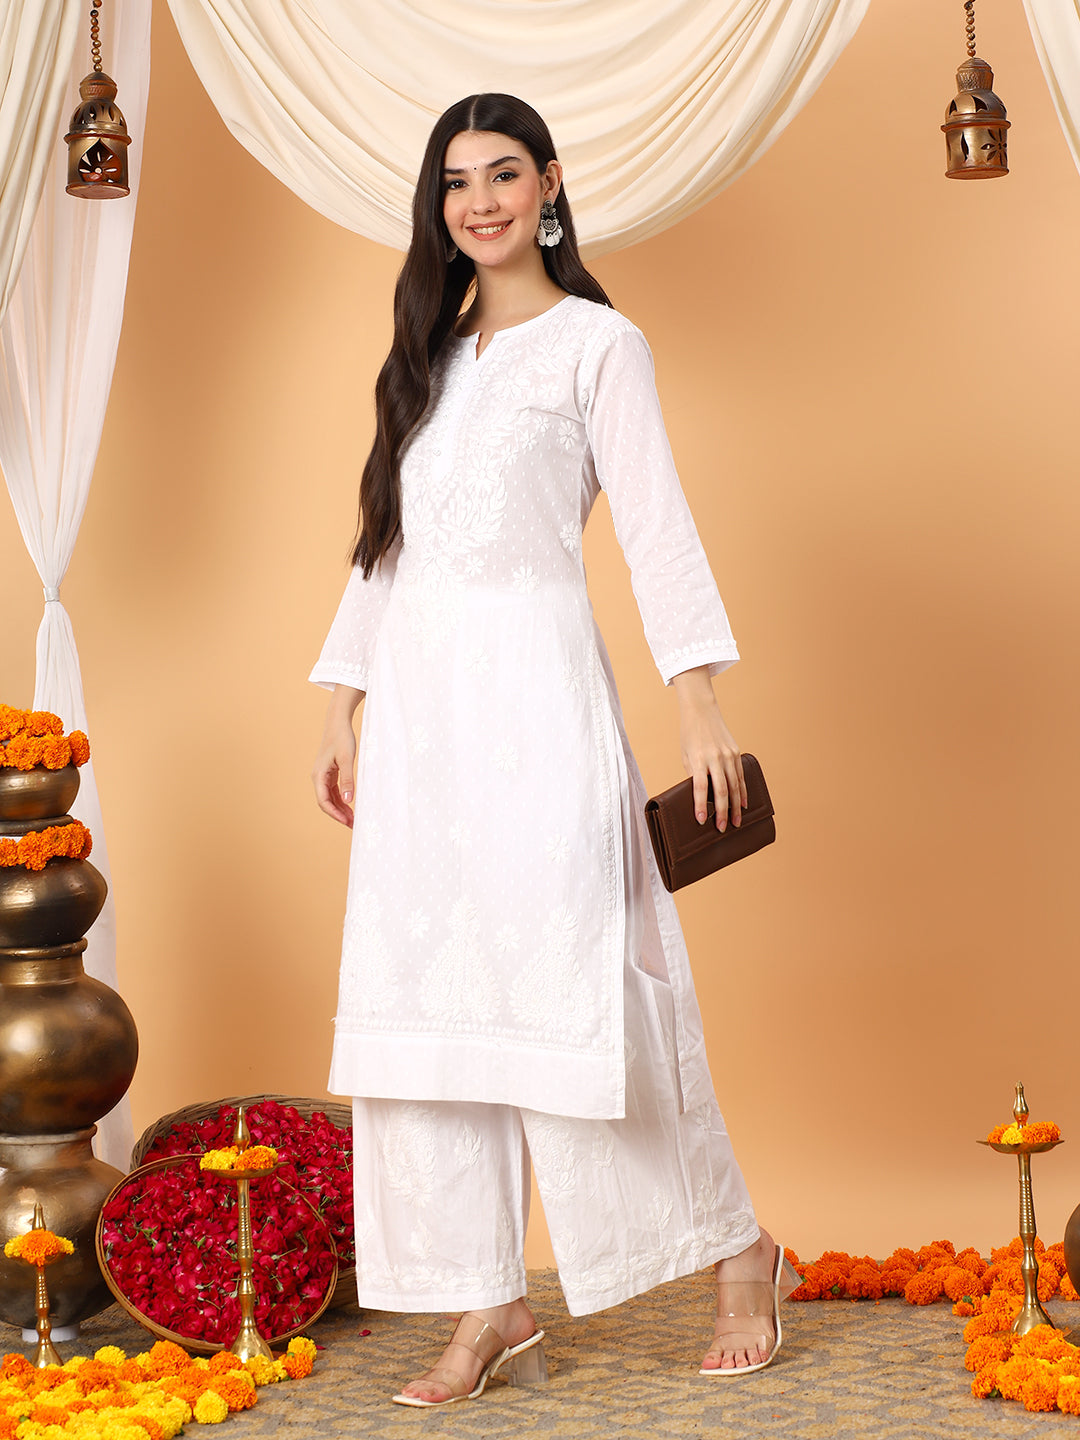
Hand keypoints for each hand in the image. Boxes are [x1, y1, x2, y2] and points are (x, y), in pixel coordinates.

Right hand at [312, 686, 362, 826]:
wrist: (338, 722)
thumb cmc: (342, 738)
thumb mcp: (346, 759)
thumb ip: (348, 780)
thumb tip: (348, 801)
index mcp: (319, 775)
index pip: (323, 801)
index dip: (335, 814)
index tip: (347, 822)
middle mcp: (318, 777)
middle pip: (326, 802)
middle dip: (339, 815)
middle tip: (354, 825)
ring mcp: (324, 775)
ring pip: (330, 798)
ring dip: (341, 809)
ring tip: (354, 819)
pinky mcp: (330, 772)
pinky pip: (334, 791)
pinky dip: (342, 800)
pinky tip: (351, 806)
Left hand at [671, 667, 746, 830]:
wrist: (701, 711)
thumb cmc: (689, 735)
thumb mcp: (685, 755)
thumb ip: (693, 774)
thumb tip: (700, 797)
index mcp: (698, 758)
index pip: (700, 786)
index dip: (701, 805)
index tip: (701, 820)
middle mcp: (715, 757)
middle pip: (721, 790)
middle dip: (722, 812)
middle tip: (721, 828)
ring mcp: (728, 755)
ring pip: (734, 786)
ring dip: (735, 806)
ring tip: (735, 822)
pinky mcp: (735, 753)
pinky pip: (740, 776)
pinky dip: (742, 792)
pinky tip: (743, 804)